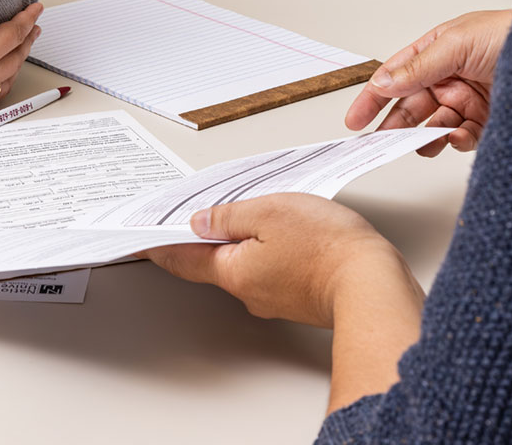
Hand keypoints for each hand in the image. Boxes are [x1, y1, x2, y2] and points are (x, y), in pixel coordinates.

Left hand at [145, 194, 421, 328]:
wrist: (372, 284)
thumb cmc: (327, 246)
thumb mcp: (269, 211)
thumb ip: (231, 215)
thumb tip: (202, 221)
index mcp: (233, 271)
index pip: (182, 259)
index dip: (158, 246)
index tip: (139, 240)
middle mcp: (249, 292)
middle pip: (214, 262)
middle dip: (205, 237)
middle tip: (195, 213)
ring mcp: (275, 299)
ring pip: (246, 264)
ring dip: (242, 241)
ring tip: (252, 212)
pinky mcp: (299, 298)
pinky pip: (272, 270)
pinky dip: (269, 250)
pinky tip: (285, 233)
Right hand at [346, 8, 511, 154]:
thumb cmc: (511, 33)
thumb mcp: (456, 43)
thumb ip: (418, 67)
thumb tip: (385, 82)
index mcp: (436, 52)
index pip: (395, 77)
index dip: (373, 98)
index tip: (355, 120)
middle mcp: (449, 77)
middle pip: (411, 107)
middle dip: (395, 125)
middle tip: (381, 143)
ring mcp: (468, 100)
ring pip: (434, 126)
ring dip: (426, 136)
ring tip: (422, 141)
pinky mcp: (488, 121)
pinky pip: (463, 137)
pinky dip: (457, 141)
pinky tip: (458, 137)